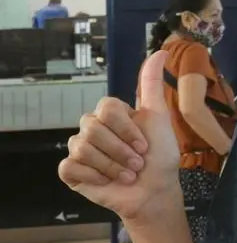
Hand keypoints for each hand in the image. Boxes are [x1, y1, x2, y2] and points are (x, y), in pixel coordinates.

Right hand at [59, 51, 181, 221]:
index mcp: (112, 114)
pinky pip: (69, 166)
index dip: (126, 128)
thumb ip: (152, 85)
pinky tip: (105, 182)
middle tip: (137, 162)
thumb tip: (161, 51)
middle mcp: (93, 127)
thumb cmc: (159, 155)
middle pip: (93, 128)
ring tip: (128, 174)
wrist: (154, 191)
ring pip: (82, 147)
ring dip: (111, 165)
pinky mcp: (71, 171)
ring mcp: (81, 148)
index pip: (107, 107)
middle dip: (120, 149)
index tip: (144, 144)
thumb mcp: (159, 117)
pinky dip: (92, 176)